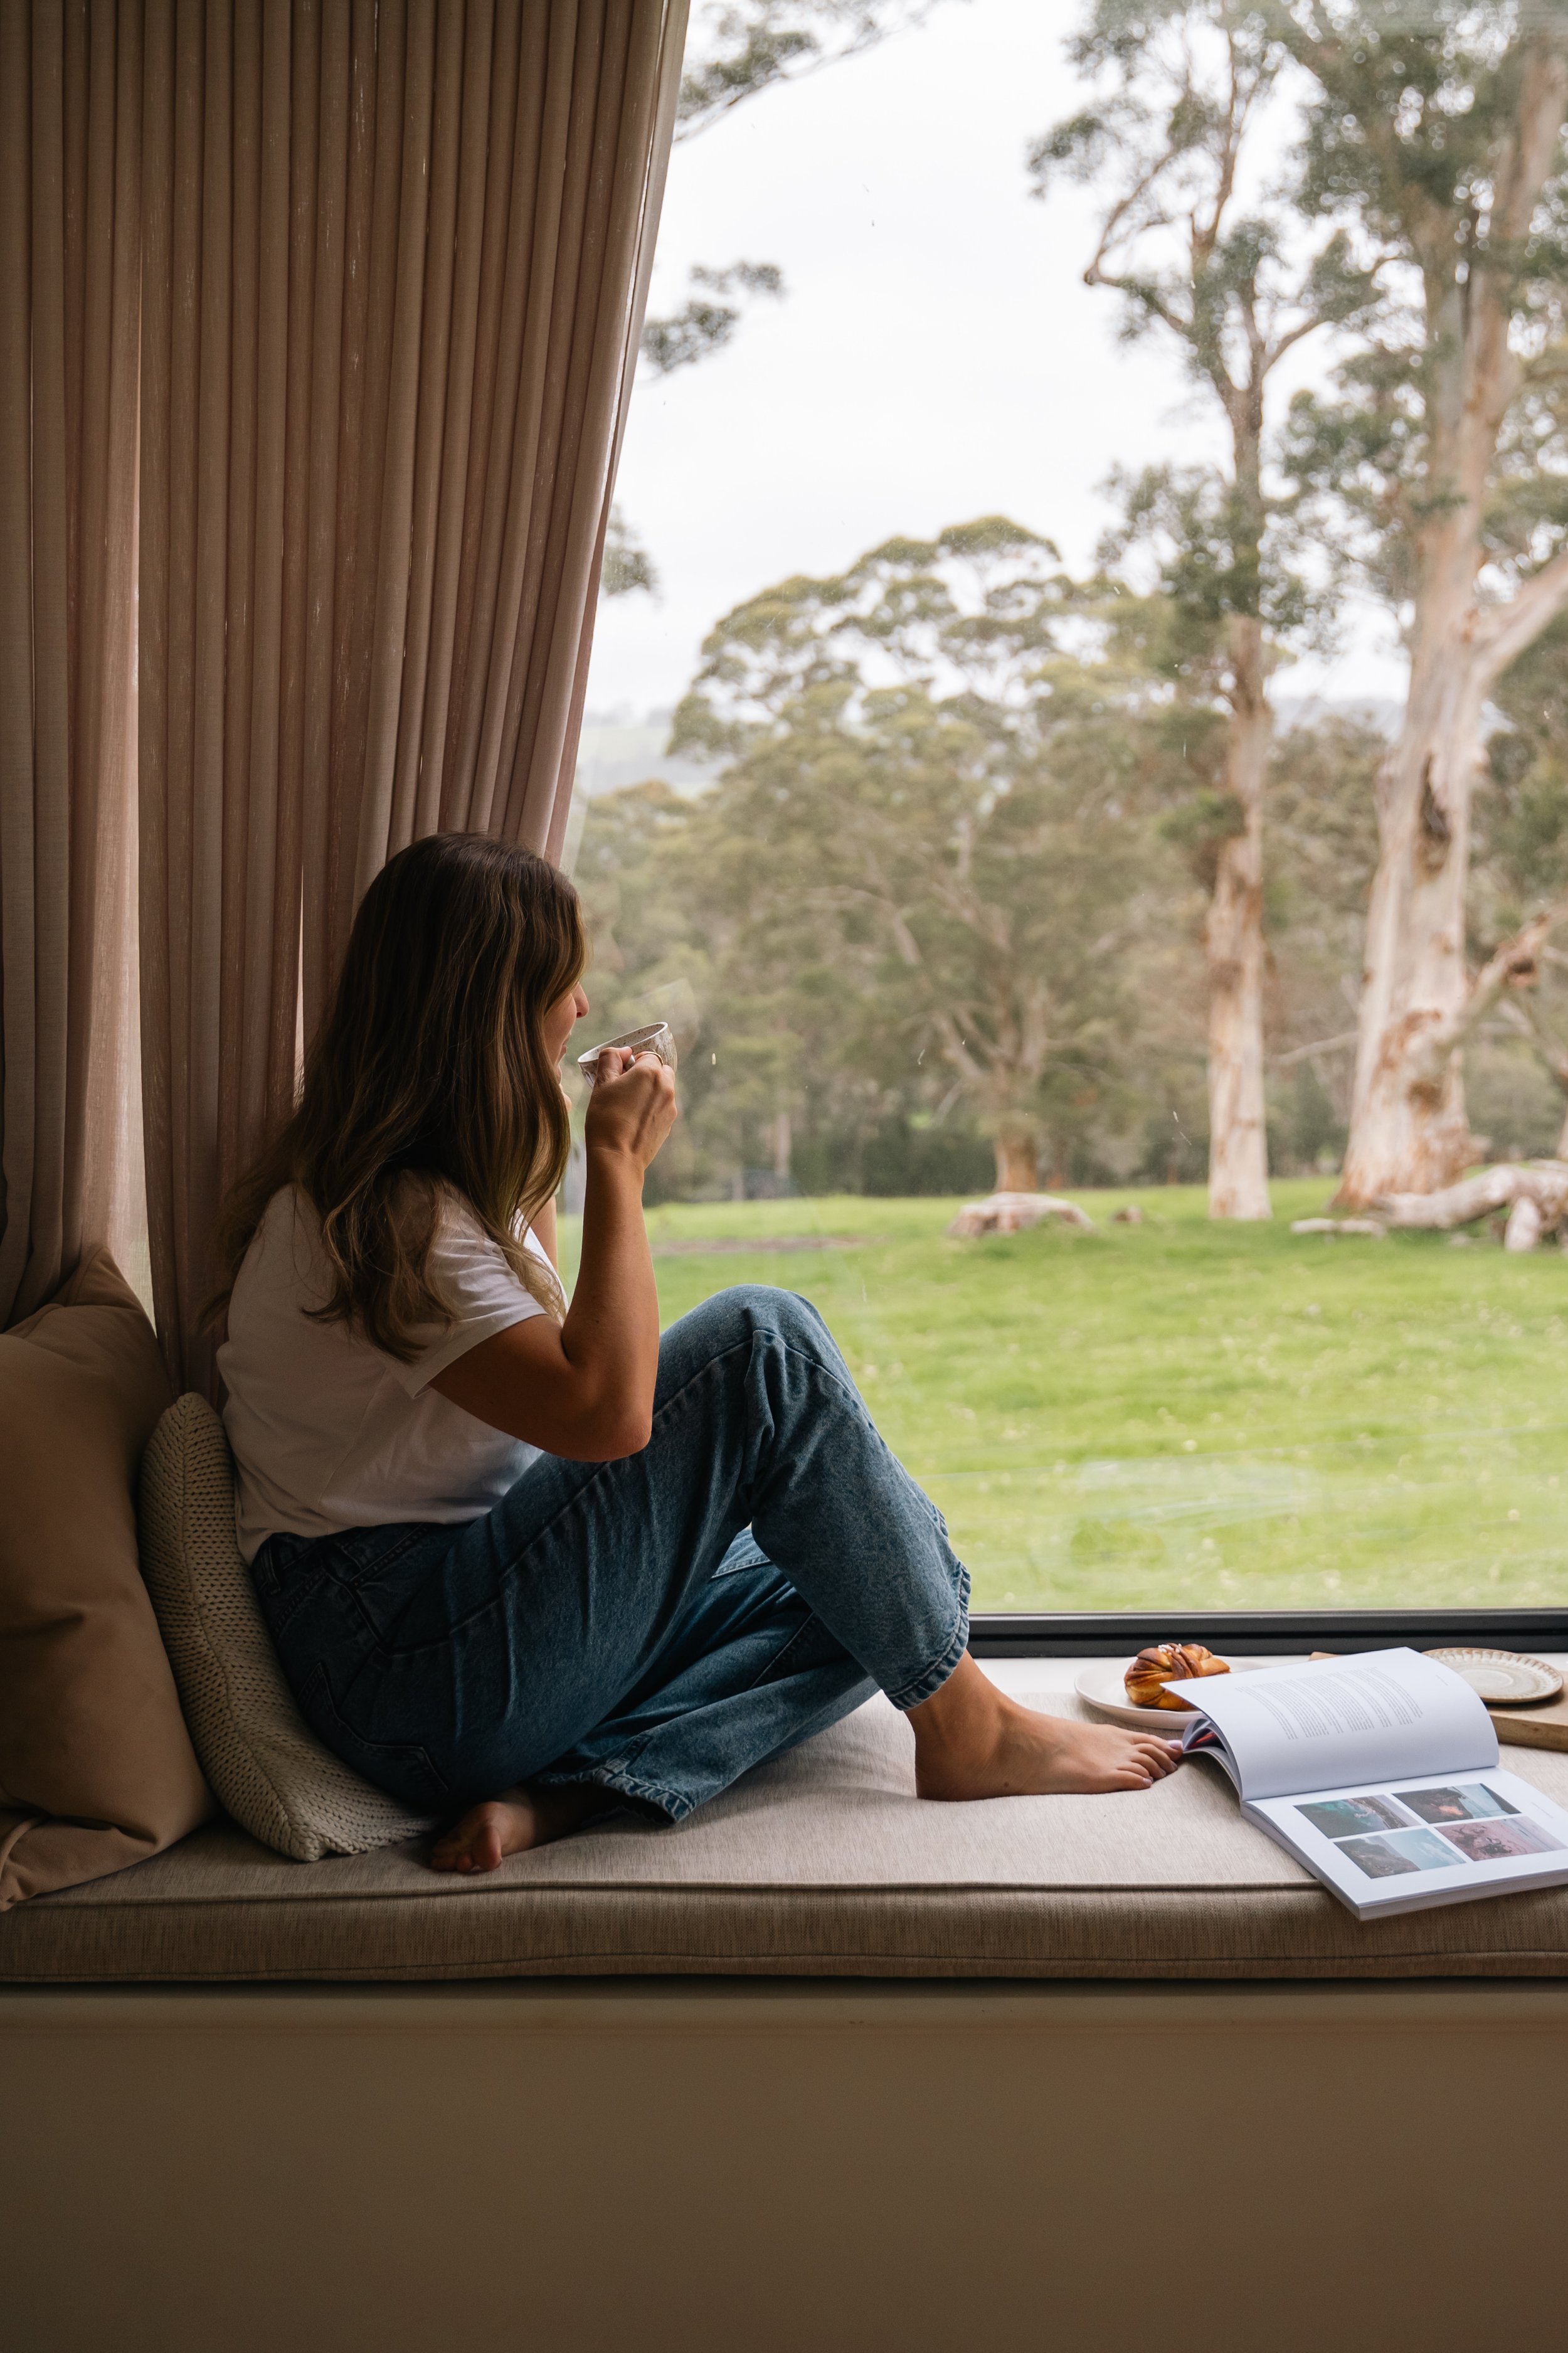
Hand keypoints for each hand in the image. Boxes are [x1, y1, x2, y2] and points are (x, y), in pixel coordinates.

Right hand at [582, 1048, 676, 1171]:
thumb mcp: (601, 1083)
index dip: (631, 1063)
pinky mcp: (669, 1123)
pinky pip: (662, 1107)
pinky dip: (651, 1108)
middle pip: (659, 1070)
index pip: (646, 1055)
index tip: (619, 1075)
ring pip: (662, 1089)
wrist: (617, 1157)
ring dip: (649, 1091)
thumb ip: (611, 1058)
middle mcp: (666, 1087)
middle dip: (644, 1075)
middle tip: (624, 1089)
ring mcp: (670, 1106)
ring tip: (627, 1107)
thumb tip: (623, 1052)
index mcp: (651, 1072)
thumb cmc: (606, 1119)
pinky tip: (633, 1120)